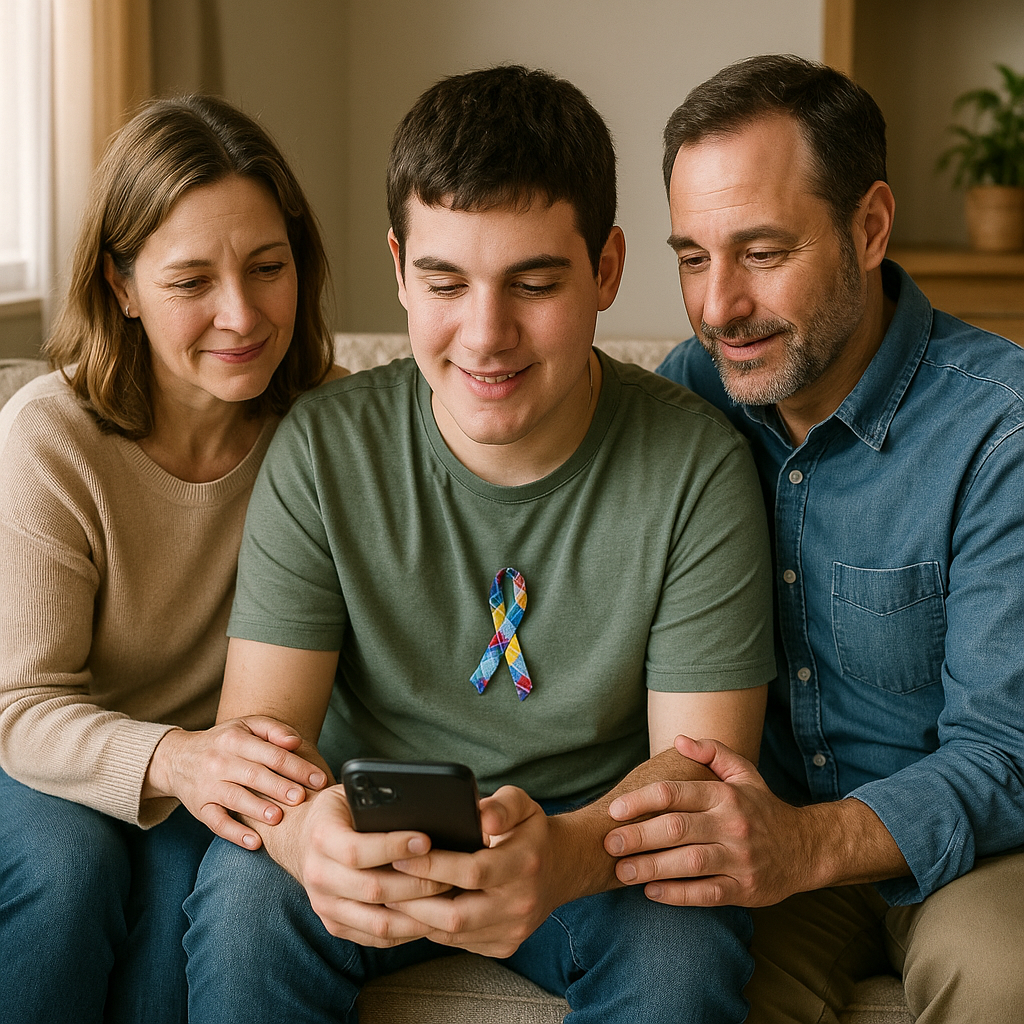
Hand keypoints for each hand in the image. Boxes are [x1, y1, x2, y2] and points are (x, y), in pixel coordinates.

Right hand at [144, 716, 327, 848]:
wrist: (177, 758)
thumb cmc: (223, 741)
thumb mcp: (246, 726)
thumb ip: (273, 730)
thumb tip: (295, 742)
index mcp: (236, 740)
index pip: (271, 754)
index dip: (296, 767)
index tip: (318, 780)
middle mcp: (220, 762)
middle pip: (254, 775)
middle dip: (279, 787)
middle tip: (301, 798)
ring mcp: (208, 786)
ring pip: (235, 798)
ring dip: (257, 809)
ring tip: (278, 818)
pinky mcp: (200, 808)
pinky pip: (216, 822)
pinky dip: (235, 833)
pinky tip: (254, 842)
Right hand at [275, 785, 453, 946]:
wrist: (302, 839)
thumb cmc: (340, 811)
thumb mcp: (351, 795)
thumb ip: (377, 803)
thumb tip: (422, 811)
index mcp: (320, 837)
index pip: (357, 850)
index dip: (394, 847)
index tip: (427, 840)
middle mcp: (317, 875)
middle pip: (372, 889)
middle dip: (417, 883)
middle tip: (450, 873)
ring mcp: (324, 905)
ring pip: (377, 922)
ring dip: (418, 914)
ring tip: (446, 900)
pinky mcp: (335, 925)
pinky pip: (376, 937)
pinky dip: (407, 930)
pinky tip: (431, 916)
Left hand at [387, 786, 576, 956]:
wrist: (562, 868)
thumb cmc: (531, 831)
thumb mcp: (523, 803)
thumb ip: (502, 805)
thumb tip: (480, 816)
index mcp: (525, 863)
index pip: (472, 871)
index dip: (432, 865)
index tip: (399, 854)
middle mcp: (520, 903)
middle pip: (457, 915)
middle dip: (414, 901)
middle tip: (383, 883)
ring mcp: (512, 930)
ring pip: (454, 934)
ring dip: (418, 918)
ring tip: (390, 898)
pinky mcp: (503, 945)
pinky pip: (459, 943)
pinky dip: (433, 928)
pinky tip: (414, 911)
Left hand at [603, 734, 812, 907]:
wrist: (807, 848)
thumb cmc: (762, 808)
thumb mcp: (744, 772)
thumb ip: (712, 751)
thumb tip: (679, 739)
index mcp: (725, 795)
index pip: (676, 794)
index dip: (642, 800)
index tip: (616, 810)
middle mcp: (732, 825)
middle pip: (677, 829)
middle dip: (639, 836)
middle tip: (608, 843)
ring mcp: (740, 859)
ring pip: (689, 863)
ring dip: (652, 867)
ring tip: (622, 871)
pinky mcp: (746, 889)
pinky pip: (707, 893)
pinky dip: (677, 894)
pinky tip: (651, 891)